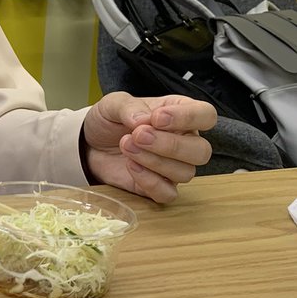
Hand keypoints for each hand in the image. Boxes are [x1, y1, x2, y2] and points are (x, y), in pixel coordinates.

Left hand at [82, 93, 216, 203]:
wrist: (91, 144)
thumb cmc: (110, 121)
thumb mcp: (113, 104)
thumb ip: (129, 107)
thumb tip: (143, 120)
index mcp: (180, 114)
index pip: (205, 115)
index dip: (187, 117)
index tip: (157, 118)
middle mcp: (184, 141)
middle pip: (201, 151)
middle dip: (171, 145)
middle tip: (138, 135)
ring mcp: (174, 167)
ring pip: (185, 173)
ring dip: (154, 161)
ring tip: (126, 146)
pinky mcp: (159, 187)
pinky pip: (168, 193)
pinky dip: (149, 182)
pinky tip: (130, 166)